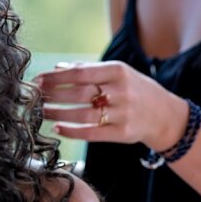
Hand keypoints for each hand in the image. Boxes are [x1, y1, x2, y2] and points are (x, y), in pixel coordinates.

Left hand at [34, 60, 187, 149]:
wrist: (165, 115)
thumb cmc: (136, 90)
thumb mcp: (118, 74)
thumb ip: (89, 70)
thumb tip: (58, 68)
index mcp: (118, 72)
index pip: (81, 73)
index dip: (56, 77)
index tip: (38, 79)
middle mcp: (121, 92)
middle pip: (80, 93)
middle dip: (54, 95)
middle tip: (35, 97)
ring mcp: (123, 114)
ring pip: (84, 114)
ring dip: (59, 114)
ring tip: (42, 113)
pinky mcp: (123, 134)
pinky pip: (93, 133)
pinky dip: (73, 132)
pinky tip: (58, 129)